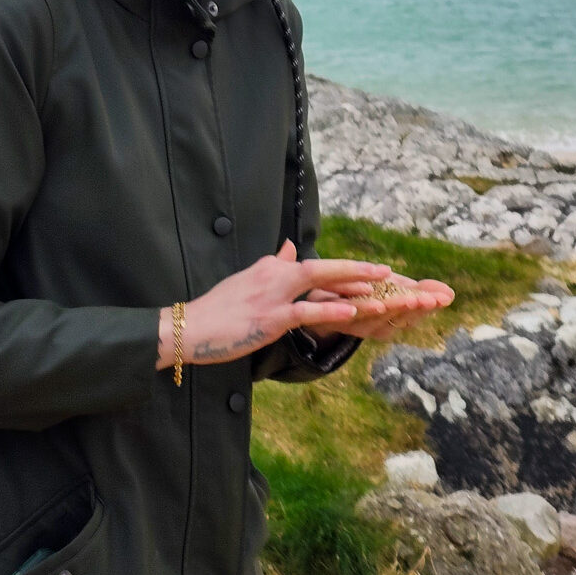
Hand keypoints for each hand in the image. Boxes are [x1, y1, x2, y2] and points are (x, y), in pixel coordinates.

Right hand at [158, 242, 385, 368]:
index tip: (370, 272)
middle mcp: (274, 275)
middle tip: (386, 270)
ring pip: (319, 285)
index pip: (314, 266)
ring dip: (351, 287)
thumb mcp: (246, 280)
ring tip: (380, 290)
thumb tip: (290, 248)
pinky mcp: (269, 319)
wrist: (189, 327)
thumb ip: (272, 264)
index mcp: (271, 267)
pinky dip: (329, 310)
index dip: (344, 269)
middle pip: (323, 268)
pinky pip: (305, 312)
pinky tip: (351, 311)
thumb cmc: (217, 308)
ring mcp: (272, 296)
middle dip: (356, 269)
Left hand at [300, 270, 454, 340]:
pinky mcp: (338, 320)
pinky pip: (354, 316)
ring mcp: (357, 325)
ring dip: (396, 309)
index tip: (445, 297)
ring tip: (412, 299)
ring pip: (380, 319)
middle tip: (432, 299)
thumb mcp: (391, 288)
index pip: (415, 314)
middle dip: (416, 308)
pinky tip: (379, 303)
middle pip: (400, 320)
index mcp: (392, 320)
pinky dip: (368, 310)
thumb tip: (451, 293)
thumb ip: (417, 290)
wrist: (318, 298)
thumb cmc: (360, 293)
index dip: (429, 306)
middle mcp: (377, 327)